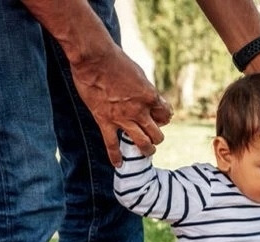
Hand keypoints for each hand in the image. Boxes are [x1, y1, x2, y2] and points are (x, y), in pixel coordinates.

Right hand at [71, 45, 172, 165]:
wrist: (93, 58)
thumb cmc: (116, 60)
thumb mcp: (139, 73)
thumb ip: (145, 89)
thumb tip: (150, 97)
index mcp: (150, 96)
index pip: (166, 114)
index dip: (165, 116)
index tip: (160, 116)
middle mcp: (139, 111)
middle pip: (157, 133)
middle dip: (157, 136)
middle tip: (153, 135)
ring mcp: (122, 118)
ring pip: (142, 143)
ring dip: (147, 149)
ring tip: (147, 151)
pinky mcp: (104, 121)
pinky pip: (112, 144)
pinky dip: (116, 157)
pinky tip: (119, 165)